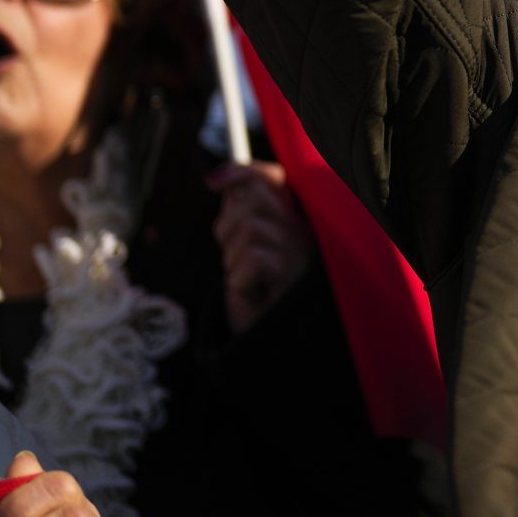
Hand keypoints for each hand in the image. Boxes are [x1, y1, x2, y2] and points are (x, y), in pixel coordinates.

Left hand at [211, 160, 313, 332]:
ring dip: (233, 259)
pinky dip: (240, 281)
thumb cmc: (257, 294)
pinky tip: (253, 295)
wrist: (268, 344)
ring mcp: (302, 250)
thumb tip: (221, 180)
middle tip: (231, 255)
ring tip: (245, 281)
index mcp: (294, 219)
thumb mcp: (244, 248)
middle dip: (228, 224)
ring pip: (249, 226)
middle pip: (255, 195)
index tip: (212, 183)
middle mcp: (305, 229)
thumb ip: (240, 213)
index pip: (273, 177)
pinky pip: (252, 259)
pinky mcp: (295, 272)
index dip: (243, 172)